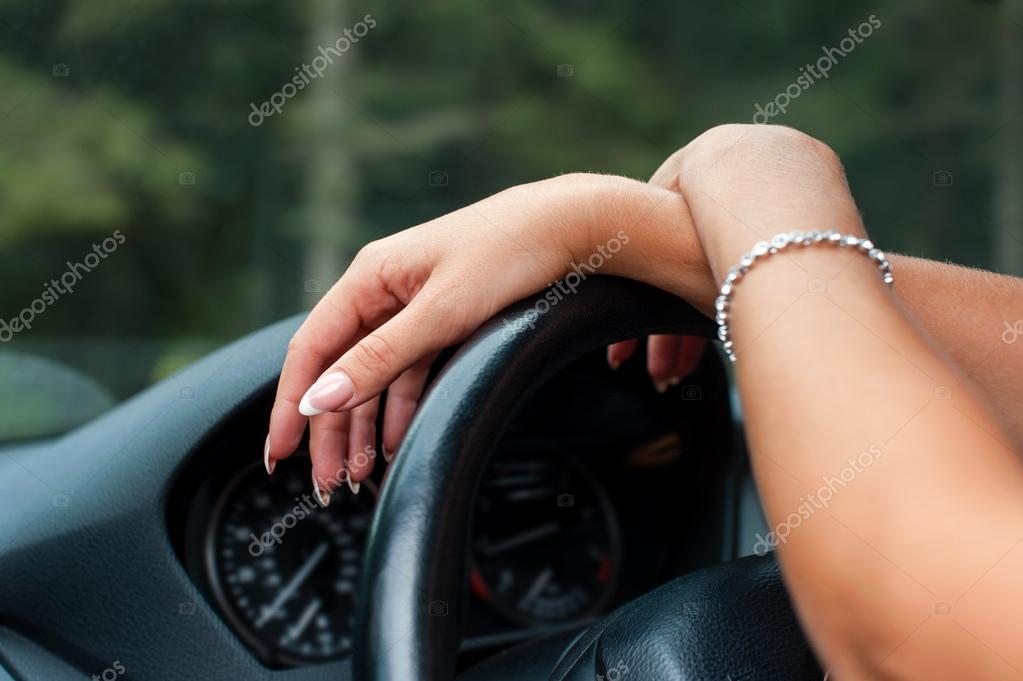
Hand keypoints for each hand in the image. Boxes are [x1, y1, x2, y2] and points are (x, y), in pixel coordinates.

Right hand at [265, 173, 708, 503]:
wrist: (571, 227)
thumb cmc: (507, 255)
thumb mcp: (440, 314)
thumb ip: (379, 358)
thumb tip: (318, 400)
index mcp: (368, 279)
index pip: (311, 350)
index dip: (290, 406)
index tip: (279, 455)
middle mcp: (382, 292)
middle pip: (339, 370)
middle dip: (329, 431)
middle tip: (329, 487)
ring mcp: (412, 307)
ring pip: (373, 377)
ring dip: (363, 427)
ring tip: (357, 478)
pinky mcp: (442, 320)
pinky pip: (408, 373)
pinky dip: (399, 410)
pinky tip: (393, 444)